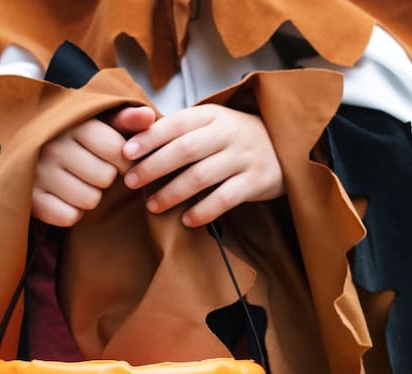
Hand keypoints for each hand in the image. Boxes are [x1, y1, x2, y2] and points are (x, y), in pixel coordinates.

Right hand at [31, 105, 156, 226]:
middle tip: (93, 169)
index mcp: (72, 123)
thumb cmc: (76, 136)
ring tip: (79, 182)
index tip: (117, 158)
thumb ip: (126, 119)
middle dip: (105, 177)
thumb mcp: (98, 121)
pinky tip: (65, 196)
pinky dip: (72, 211)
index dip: (123, 160)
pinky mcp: (31, 198)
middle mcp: (52, 146)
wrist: (26, 147)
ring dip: (90, 195)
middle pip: (105, 178)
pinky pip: (69, 216)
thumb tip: (150, 117)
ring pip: (89, 200)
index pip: (116, 150)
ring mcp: (38, 173)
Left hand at [121, 104, 284, 226]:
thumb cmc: (235, 138)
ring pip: (202, 176)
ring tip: (153, 206)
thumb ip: (181, 130)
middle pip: (185, 149)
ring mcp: (244, 157)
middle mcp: (228, 133)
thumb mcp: (211, 124)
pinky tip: (187, 220)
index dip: (149, 138)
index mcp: (212, 115)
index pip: (176, 124)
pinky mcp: (257, 181)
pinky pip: (226, 198)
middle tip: (131, 182)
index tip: (126, 153)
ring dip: (173, 193)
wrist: (285, 146)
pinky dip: (204, 211)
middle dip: (154, 167)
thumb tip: (134, 141)